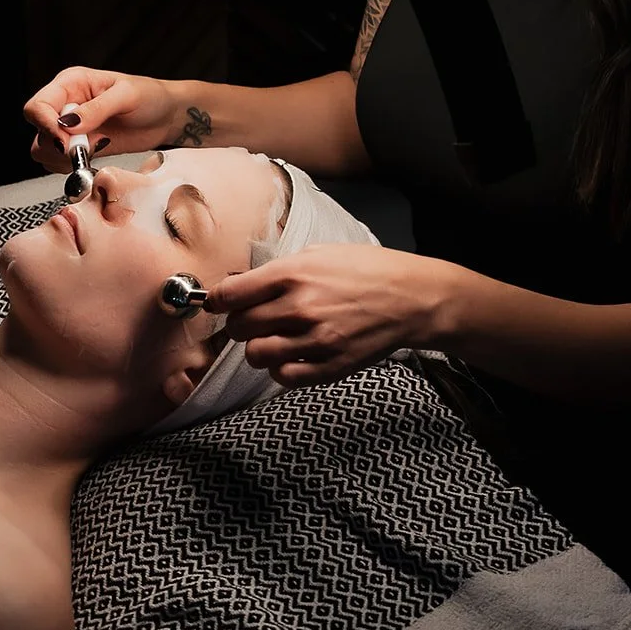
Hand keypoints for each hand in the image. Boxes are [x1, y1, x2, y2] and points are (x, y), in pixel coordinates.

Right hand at [24, 66, 176, 169]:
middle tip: (90, 146)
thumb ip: (97, 109)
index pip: (38, 106)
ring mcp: (70, 127)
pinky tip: (96, 156)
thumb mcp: (127, 96)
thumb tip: (68, 123)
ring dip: (65, 157)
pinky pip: (59, 163)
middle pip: (37, 130)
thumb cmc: (150, 97)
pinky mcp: (78, 147)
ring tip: (98, 147)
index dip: (46, 126)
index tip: (66, 140)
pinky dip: (72, 167)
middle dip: (59, 144)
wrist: (167, 117)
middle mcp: (64, 104)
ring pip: (44, 150)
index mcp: (70, 83)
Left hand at [204, 244, 451, 386]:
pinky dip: (281, 367)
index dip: (217, 300)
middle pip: (238, 327)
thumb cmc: (368, 270)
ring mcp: (315, 340)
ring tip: (275, 337)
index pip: (230, 294)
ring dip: (259, 347)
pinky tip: (294, 353)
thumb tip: (242, 286)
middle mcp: (300, 307)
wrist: (413, 298)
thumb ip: (279, 270)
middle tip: (254, 318)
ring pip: (255, 355)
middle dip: (240, 323)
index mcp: (294, 274)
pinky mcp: (330, 366)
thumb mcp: (321, 253)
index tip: (218, 303)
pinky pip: (283, 376)